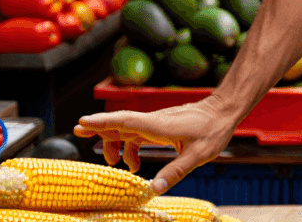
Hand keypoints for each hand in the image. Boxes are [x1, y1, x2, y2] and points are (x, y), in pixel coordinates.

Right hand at [74, 97, 239, 192]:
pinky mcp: (160, 126)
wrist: (224, 111)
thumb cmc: (213, 130)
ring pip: (126, 129)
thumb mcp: (197, 155)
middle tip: (77, 132)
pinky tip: (132, 164)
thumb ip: (175, 172)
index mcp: (158, 126)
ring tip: (112, 163)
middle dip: (98, 127)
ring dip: (114, 143)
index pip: (125, 121)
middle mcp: (153, 122)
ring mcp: (156, 123)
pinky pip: (136, 134)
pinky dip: (128, 147)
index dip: (102, 122)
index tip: (82, 122)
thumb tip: (152, 190)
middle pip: (119, 123)